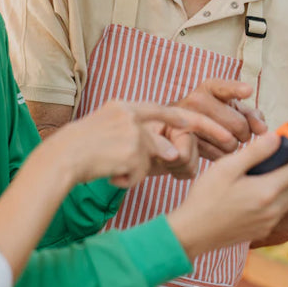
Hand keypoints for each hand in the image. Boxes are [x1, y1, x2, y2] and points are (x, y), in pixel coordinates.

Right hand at [52, 100, 208, 188]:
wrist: (58, 159)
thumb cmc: (78, 150)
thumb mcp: (105, 132)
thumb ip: (135, 136)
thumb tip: (169, 153)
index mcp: (123, 107)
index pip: (161, 109)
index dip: (184, 119)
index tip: (206, 124)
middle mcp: (129, 115)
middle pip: (170, 128)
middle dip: (202, 132)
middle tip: (229, 141)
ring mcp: (131, 132)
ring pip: (152, 157)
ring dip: (135, 168)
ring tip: (112, 169)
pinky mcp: (131, 150)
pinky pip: (138, 173)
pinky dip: (125, 179)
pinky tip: (107, 175)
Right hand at [166, 132, 287, 260]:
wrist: (192, 233)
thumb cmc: (205, 197)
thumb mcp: (226, 168)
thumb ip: (254, 153)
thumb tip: (277, 138)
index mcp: (266, 192)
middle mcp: (273, 209)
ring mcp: (268, 222)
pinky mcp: (261, 230)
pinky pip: (279, 208)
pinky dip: (281, 194)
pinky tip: (268, 186)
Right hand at [173, 79, 266, 159]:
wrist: (177, 124)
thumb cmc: (213, 113)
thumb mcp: (231, 107)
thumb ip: (251, 115)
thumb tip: (263, 129)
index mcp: (209, 87)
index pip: (225, 88)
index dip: (237, 90)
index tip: (247, 91)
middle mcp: (196, 100)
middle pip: (238, 124)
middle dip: (245, 133)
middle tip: (239, 133)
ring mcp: (188, 119)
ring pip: (229, 142)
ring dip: (234, 145)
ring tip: (224, 138)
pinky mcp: (186, 141)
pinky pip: (217, 154)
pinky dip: (222, 155)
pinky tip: (215, 147)